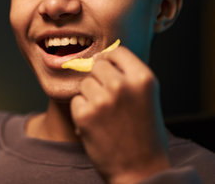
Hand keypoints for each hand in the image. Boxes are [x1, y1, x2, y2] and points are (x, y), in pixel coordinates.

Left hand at [70, 46, 170, 183]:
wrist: (141, 171)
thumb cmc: (145, 134)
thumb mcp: (146, 97)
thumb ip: (127, 76)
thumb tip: (102, 58)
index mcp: (142, 78)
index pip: (116, 51)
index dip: (109, 59)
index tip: (106, 67)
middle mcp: (122, 85)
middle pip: (97, 65)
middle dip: (98, 79)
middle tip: (107, 98)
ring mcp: (102, 99)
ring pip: (84, 83)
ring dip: (90, 96)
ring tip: (105, 116)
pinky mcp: (84, 114)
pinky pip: (76, 101)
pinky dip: (82, 112)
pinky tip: (97, 126)